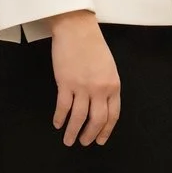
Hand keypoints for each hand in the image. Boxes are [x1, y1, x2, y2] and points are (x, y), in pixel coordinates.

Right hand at [47, 11, 120, 145]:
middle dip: (90, 135)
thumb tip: (101, 104)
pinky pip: (63, 107)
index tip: (101, 139)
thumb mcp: (108, 67)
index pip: (112, 115)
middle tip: (84, 143)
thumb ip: (107, 86)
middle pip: (96, 120)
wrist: (77, 29)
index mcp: (113, 85)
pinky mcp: (65, 83)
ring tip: (68, 140)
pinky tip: (57, 124)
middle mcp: (100, 89)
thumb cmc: (93, 45)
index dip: (106, 130)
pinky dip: (60, 117)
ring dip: (73, 131)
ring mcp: (82, 87)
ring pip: (79, 117)